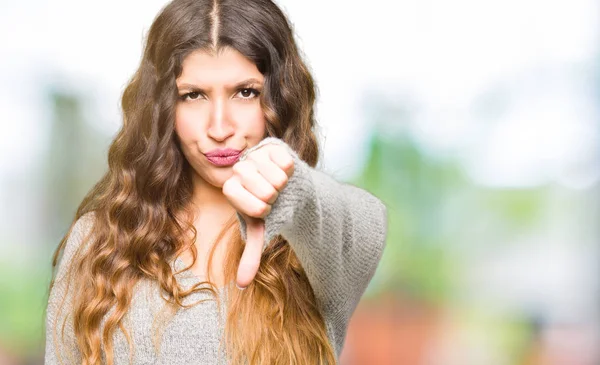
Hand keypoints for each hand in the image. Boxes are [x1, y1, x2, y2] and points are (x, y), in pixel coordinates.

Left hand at [222, 143, 294, 288]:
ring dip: (283, 184)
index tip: (264, 208)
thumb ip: (251, 256)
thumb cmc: (271, 209)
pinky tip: (283, 170)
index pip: (252, 204)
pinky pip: (285, 162)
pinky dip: (290, 170)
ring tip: (279, 183)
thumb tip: (241, 286)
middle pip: (266, 190)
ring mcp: (253, 155)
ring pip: (276, 176)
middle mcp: (238, 169)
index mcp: (231, 189)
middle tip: (273, 194)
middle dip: (275, 197)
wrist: (287, 188)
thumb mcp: (261, 230)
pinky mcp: (270, 145)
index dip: (263, 209)